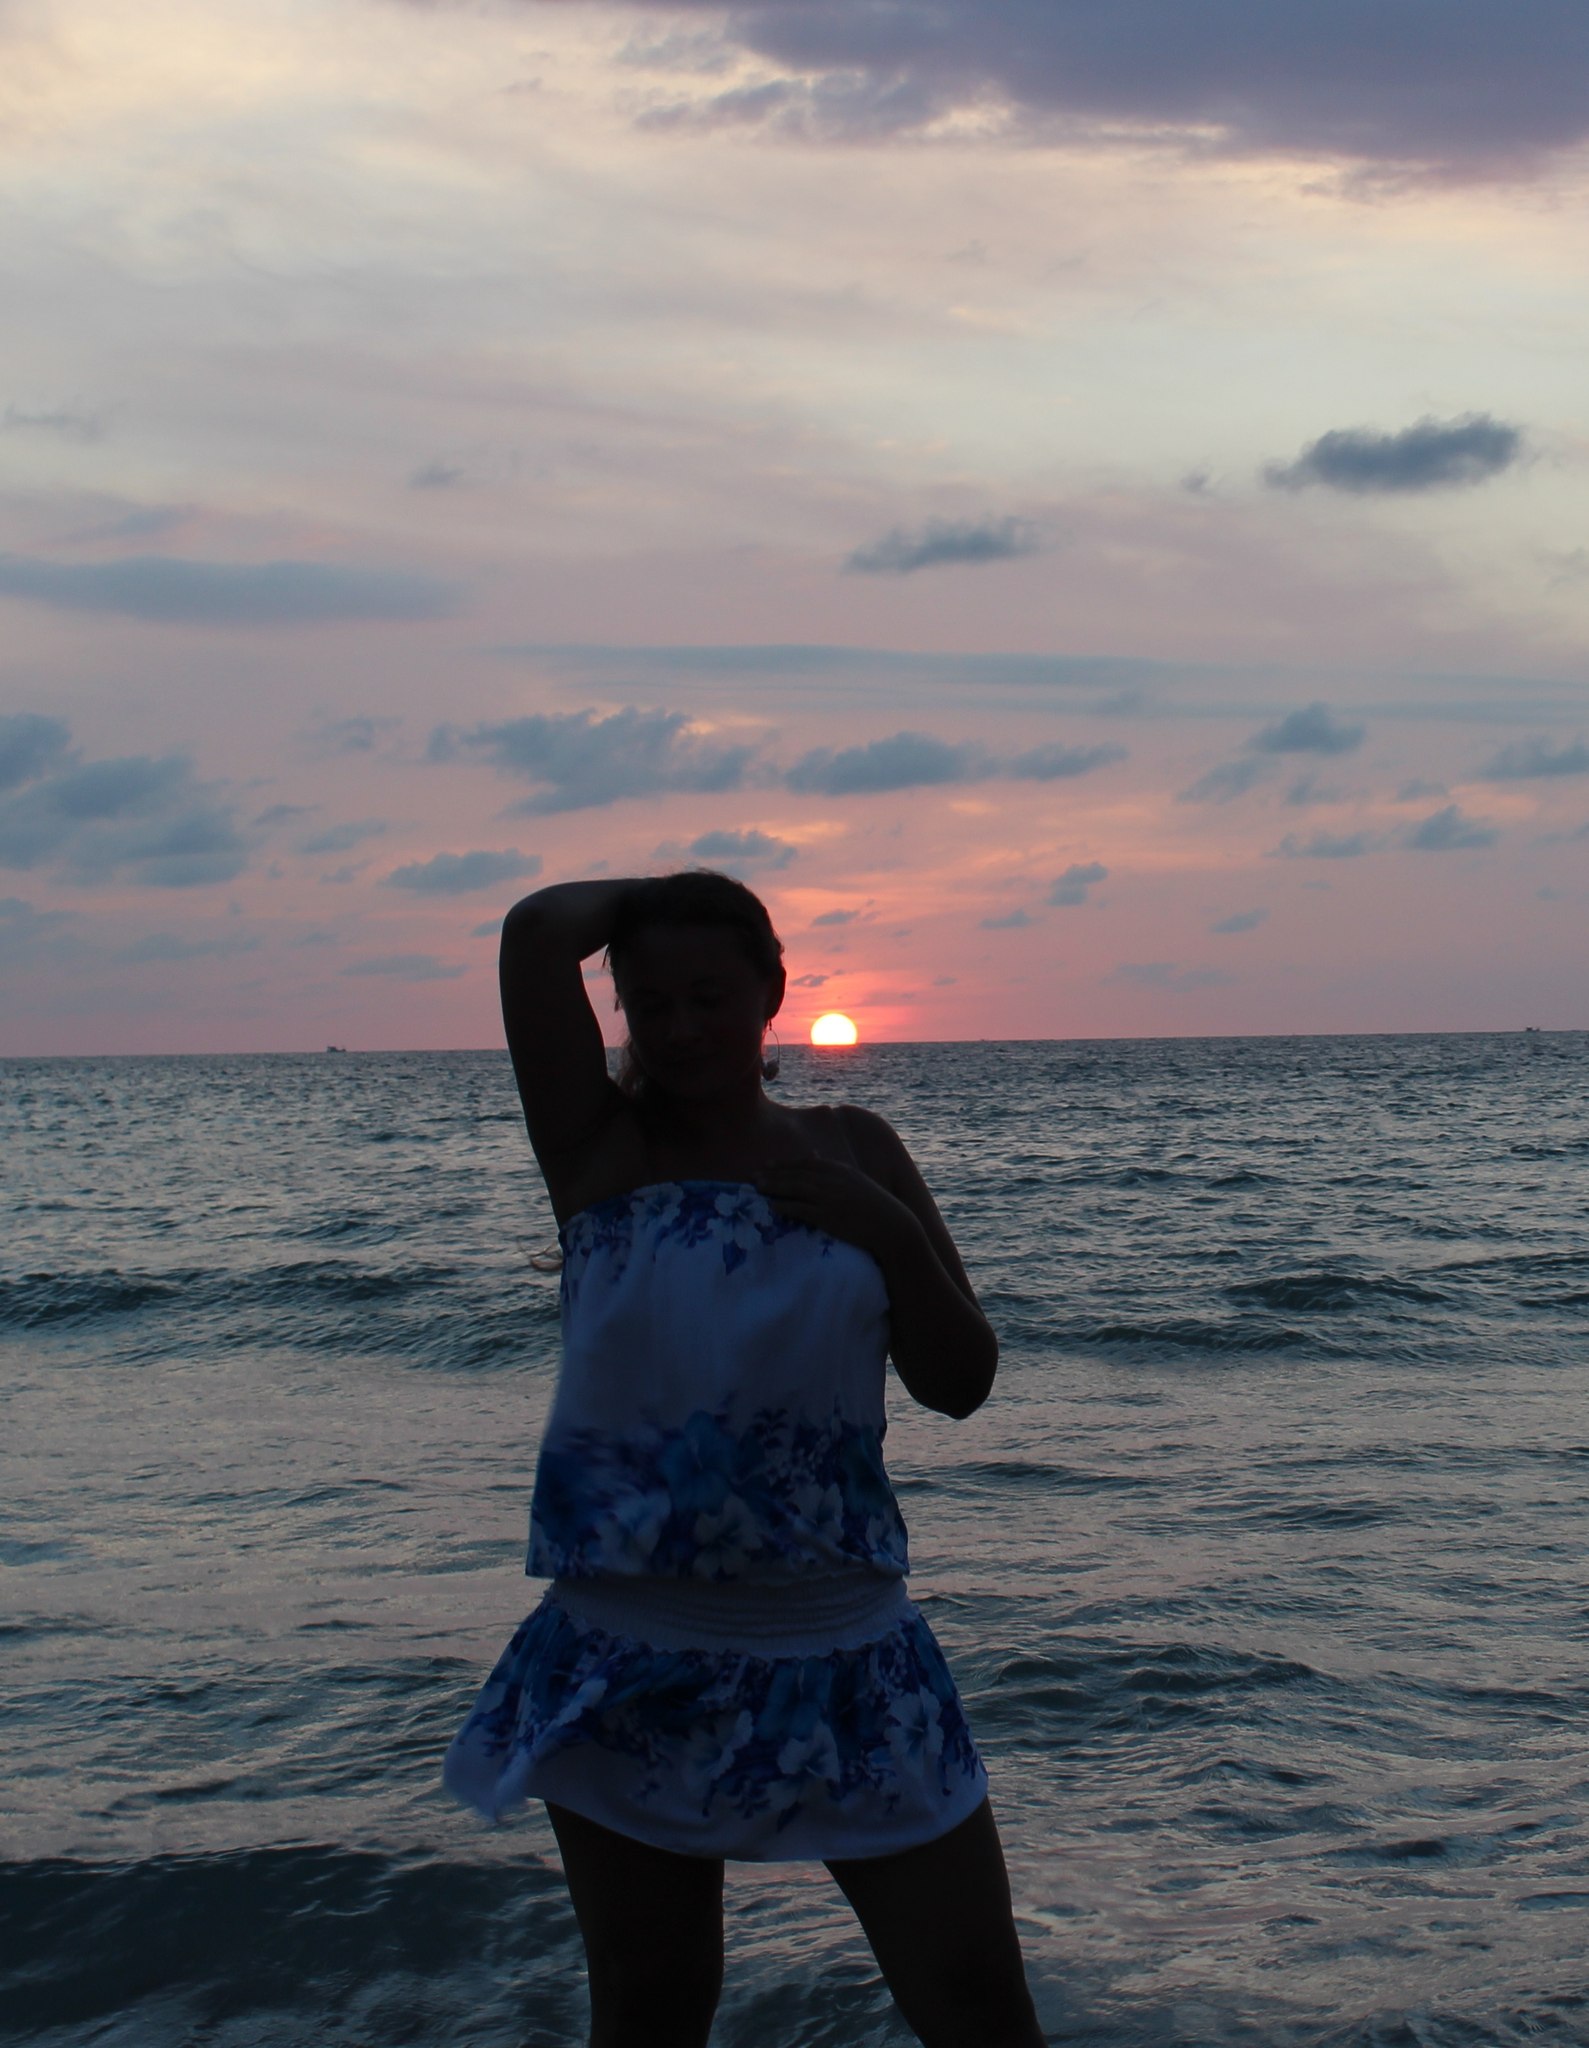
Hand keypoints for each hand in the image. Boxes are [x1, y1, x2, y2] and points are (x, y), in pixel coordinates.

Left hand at [753, 1156, 919, 1262]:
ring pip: (794, 1188)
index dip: (783, 1164)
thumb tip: (814, 1154)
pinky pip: (800, 1209)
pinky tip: (771, 1206)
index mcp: (839, 1169)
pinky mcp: (828, 1216)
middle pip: (795, 1174)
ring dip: (773, 1187)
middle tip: (752, 1175)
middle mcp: (832, 1180)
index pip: (805, 1163)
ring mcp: (829, 1198)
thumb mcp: (853, 1180)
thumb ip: (832, 1168)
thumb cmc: (873, 1204)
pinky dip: (784, 1206)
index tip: (766, 1164)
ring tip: (756, 1188)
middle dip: (772, 1174)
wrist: (891, 1226)